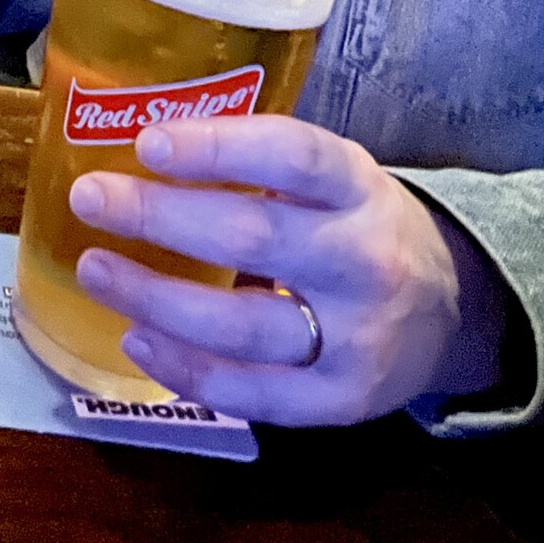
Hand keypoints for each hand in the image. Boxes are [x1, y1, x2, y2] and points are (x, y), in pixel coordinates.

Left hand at [69, 116, 509, 426]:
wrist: (451, 312)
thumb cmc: (360, 228)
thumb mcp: (337, 179)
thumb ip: (263, 166)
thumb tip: (142, 146)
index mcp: (360, 189)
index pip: (294, 156)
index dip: (219, 147)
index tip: (148, 140)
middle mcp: (364, 261)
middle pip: (254, 238)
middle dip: (160, 217)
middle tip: (91, 197)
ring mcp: (356, 339)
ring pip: (242, 325)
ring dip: (155, 298)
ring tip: (95, 270)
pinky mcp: (340, 401)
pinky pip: (250, 393)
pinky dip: (185, 368)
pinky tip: (136, 338)